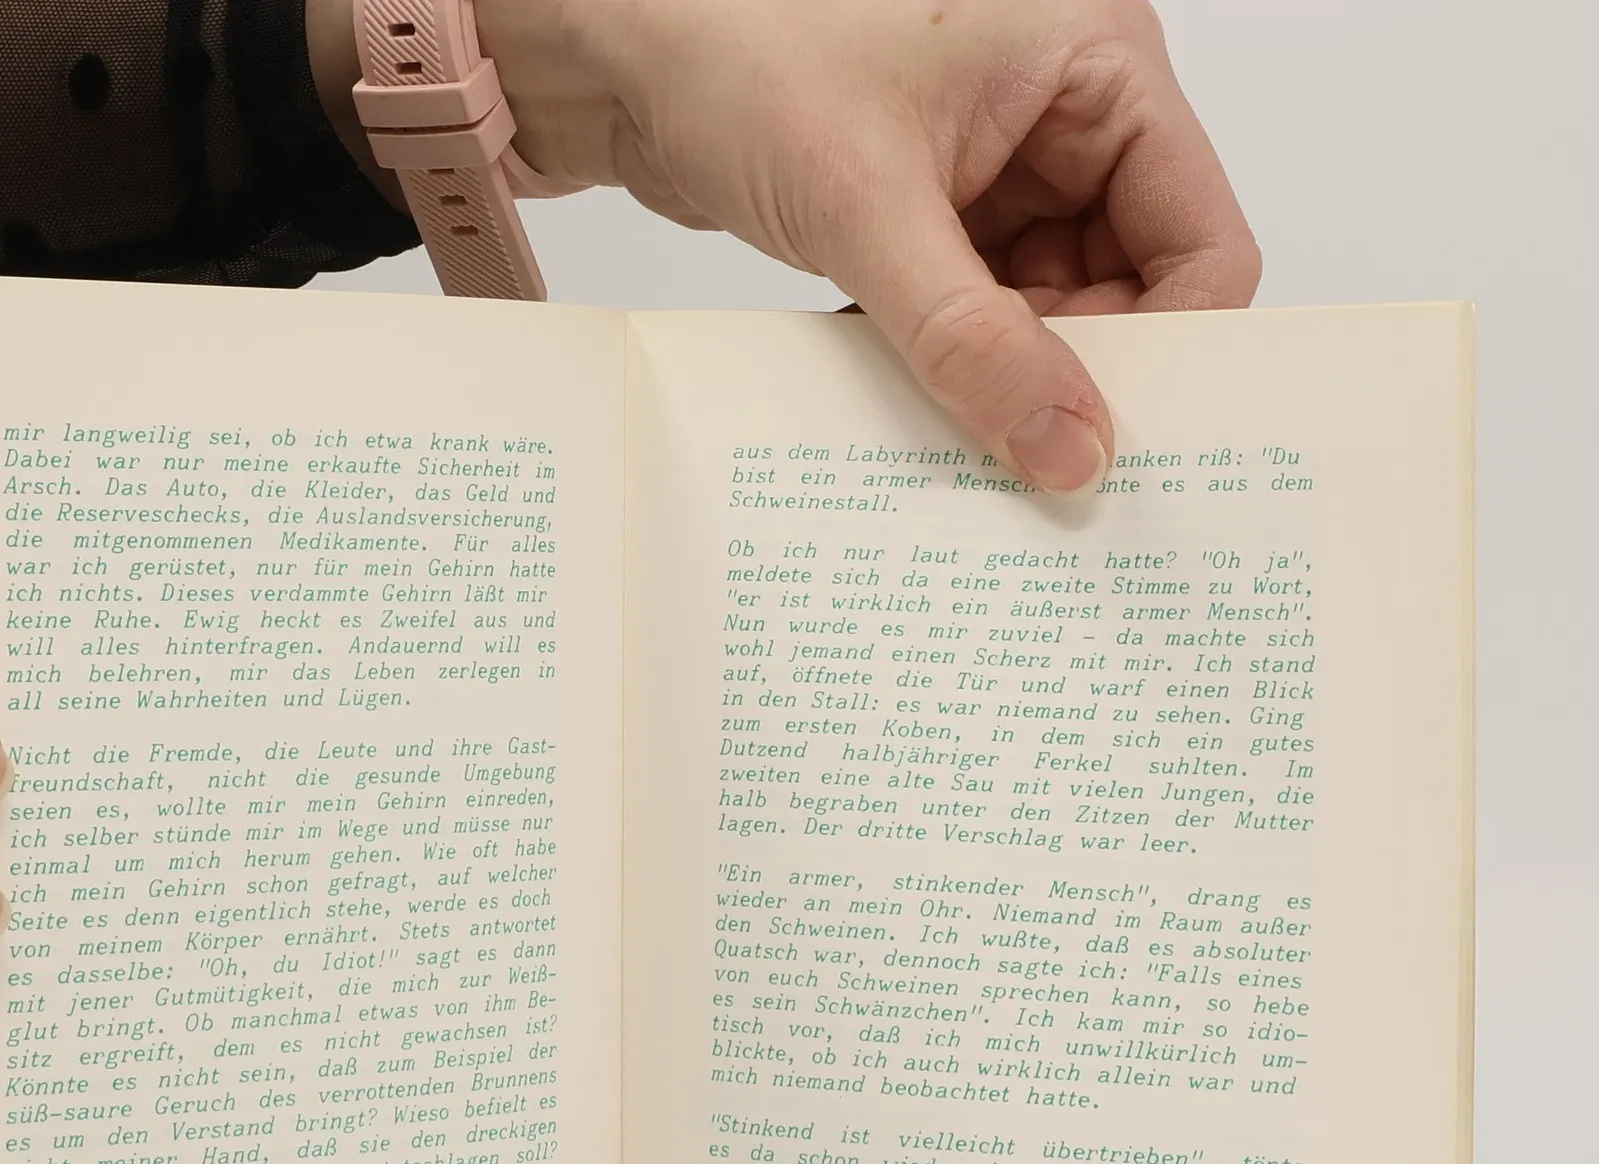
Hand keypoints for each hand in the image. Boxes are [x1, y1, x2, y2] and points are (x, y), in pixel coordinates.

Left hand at [464, 0, 1259, 492]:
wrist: (619, 49)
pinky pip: (978, 315)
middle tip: (1032, 459)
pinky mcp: (935, 215)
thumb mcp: (871, 209)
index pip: (1200, 236)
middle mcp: (1062, 114)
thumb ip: (972, 340)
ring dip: (1006, 378)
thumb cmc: (738, 48)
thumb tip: (1067, 448)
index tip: (1111, 439)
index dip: (1169, 346)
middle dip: (1080, 374)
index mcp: (1095, 65)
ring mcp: (998, 168)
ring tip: (957, 430)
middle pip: (1131, 286)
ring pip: (1049, 312)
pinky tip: (911, 396)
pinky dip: (953, 363)